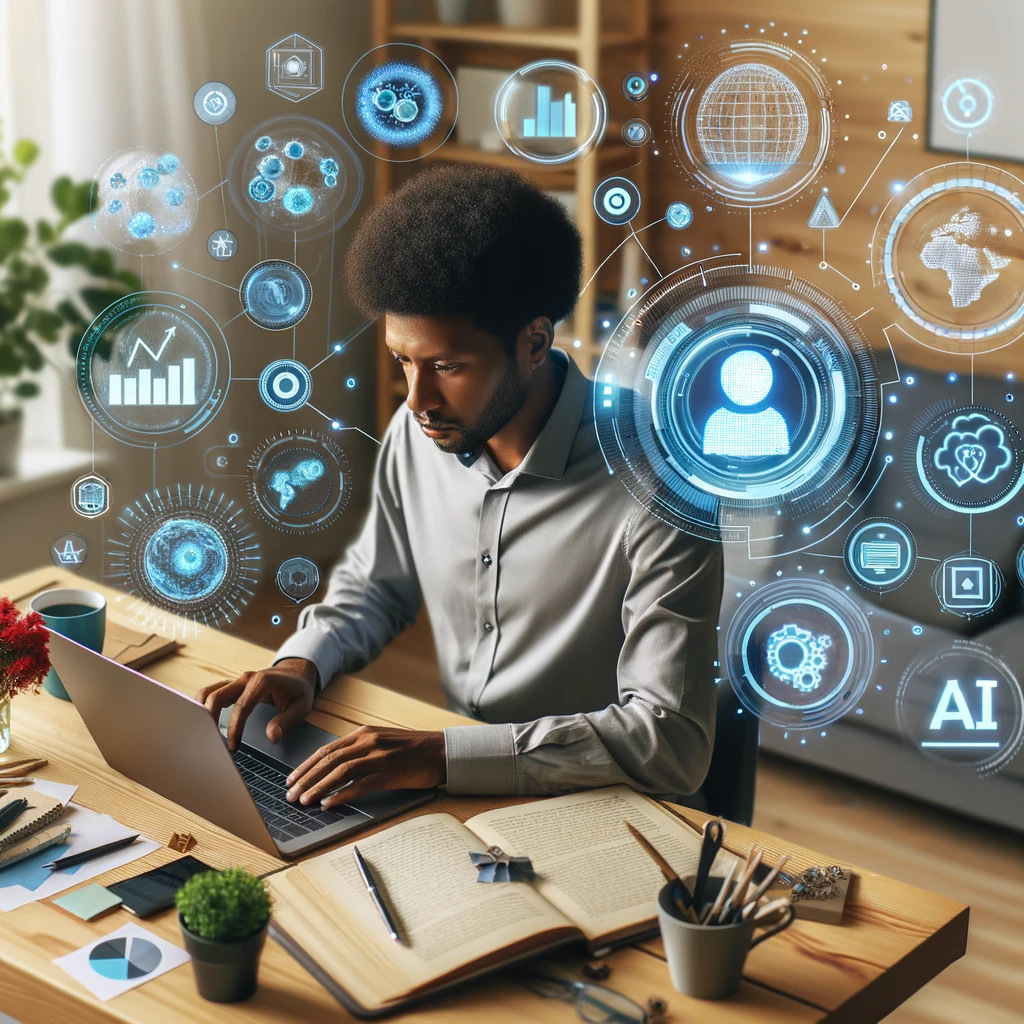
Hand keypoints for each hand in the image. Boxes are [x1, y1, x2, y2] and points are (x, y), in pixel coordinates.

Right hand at [195, 659, 317, 750]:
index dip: (234, 728)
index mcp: (261, 682)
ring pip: (208, 692)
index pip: (241, 707)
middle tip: (212, 743)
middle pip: (216, 696)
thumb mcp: (301, 706)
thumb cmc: (299, 690)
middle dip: (210, 720)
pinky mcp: (232, 686)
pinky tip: (204, 723)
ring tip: (204, 735)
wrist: (297, 673)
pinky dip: (203, 706)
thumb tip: (272, 737)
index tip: (232, 747)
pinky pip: (211, 692)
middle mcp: (245, 679)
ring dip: (201, 711)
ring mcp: (236, 681)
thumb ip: (287, 721)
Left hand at [286, 726, 445, 807]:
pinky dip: (342, 795)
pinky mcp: (390, 772)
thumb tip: (334, 767)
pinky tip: (329, 804)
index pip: (327, 750)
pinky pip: (361, 785)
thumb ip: (360, 749)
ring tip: (304, 801)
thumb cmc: (413, 749)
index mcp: (364, 733)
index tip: (292, 779)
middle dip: (306, 778)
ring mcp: (379, 756)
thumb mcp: (382, 742)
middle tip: (290, 794)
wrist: (442, 750)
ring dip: (318, 787)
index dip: (306, 765)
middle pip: (329, 760)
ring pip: (340, 771)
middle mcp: (369, 741)